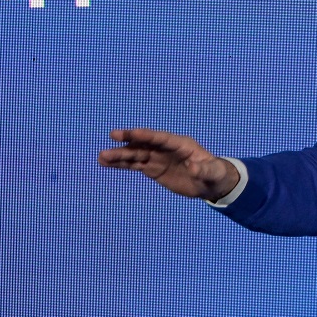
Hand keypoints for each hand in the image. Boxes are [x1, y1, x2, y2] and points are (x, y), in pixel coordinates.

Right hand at [98, 128, 239, 201]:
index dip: (147, 135)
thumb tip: (194, 167)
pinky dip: (121, 165)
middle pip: (145, 143)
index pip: (162, 137)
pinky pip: (134, 165)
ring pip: (136, 154)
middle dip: (129, 141)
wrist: (210, 183)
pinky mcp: (153, 168)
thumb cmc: (214, 174)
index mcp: (181, 144)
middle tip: (112, 136)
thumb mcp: (213, 172)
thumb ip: (204, 169)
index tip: (132, 133)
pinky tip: (106, 164)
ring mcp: (158, 157)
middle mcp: (166, 148)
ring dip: (119, 155)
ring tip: (101, 157)